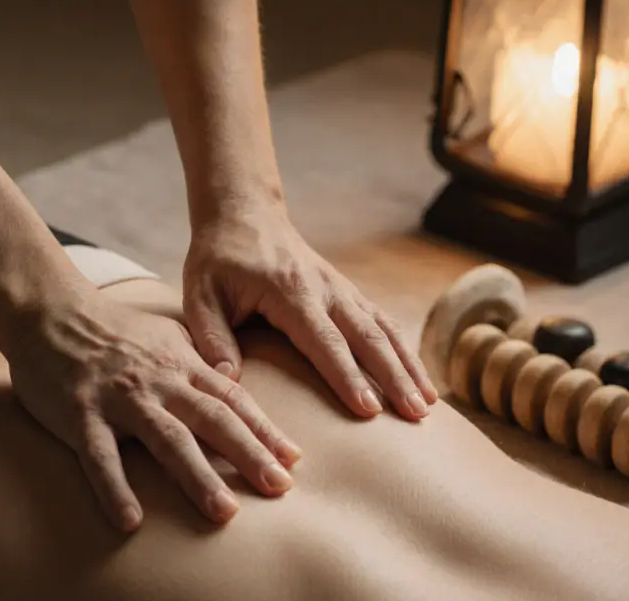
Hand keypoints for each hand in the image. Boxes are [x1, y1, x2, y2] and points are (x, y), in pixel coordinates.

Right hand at [1, 287, 301, 531]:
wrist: (51, 312)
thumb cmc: (112, 330)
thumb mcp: (166, 336)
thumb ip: (199, 362)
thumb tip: (234, 386)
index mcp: (181, 363)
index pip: (232, 400)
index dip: (264, 429)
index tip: (293, 459)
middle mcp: (158, 381)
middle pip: (213, 420)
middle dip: (249, 454)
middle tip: (279, 487)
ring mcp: (120, 399)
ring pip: (167, 440)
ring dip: (198, 477)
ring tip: (225, 512)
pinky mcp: (80, 414)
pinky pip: (100, 457)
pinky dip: (115, 489)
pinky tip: (131, 521)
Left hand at [182, 202, 439, 420]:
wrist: (245, 214)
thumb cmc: (219, 259)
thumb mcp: (200, 295)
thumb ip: (212, 338)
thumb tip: (227, 382)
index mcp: (290, 292)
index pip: (324, 340)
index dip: (348, 375)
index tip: (369, 409)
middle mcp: (325, 289)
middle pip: (367, 336)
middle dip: (394, 376)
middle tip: (416, 414)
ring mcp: (342, 288)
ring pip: (384, 328)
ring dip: (408, 365)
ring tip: (428, 404)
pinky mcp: (348, 292)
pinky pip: (383, 321)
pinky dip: (404, 349)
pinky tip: (419, 377)